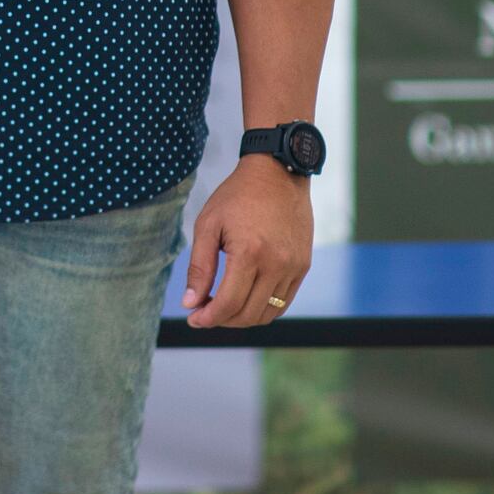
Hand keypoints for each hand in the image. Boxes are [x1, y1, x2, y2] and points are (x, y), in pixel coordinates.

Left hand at [180, 156, 311, 329]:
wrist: (278, 173)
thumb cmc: (238, 195)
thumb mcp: (208, 224)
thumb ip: (199, 267)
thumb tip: (190, 303)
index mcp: (249, 253)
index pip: (228, 303)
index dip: (208, 318)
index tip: (193, 318)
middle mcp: (276, 264)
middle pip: (248, 314)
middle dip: (222, 320)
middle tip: (204, 311)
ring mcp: (293, 267)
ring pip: (268, 313)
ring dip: (243, 318)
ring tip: (224, 305)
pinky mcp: (303, 266)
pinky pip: (283, 302)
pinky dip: (263, 308)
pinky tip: (246, 297)